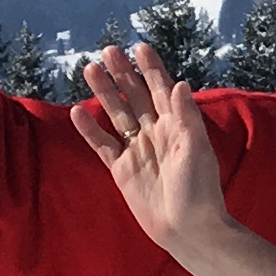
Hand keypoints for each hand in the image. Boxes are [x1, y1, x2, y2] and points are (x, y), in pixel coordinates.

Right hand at [73, 43, 233, 252]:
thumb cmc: (199, 189)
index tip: (139, 47)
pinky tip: (77, 111)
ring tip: (90, 69)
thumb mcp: (196, 150)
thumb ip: (186, 117)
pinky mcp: (122, 169)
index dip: (152, 69)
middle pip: (136, 96)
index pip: (162, 90)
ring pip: (117, 114)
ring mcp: (137, 149)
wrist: (187, 228)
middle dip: (123, 74)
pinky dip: (90, 129)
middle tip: (108, 50)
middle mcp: (156, 133)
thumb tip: (179, 83)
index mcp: (178, 126)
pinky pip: (102, 144)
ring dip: (104, 93)